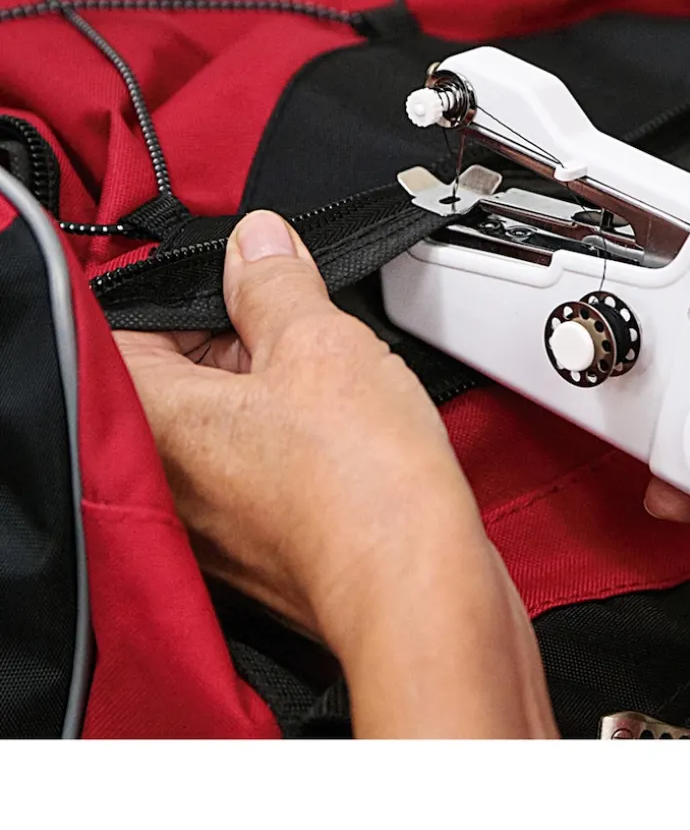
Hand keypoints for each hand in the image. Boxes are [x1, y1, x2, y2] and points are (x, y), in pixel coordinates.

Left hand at [115, 210, 556, 737]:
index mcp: (157, 422)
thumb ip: (276, 282)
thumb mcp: (321, 343)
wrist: (421, 586)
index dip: (193, 295)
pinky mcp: (265, 545)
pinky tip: (352, 433)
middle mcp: (170, 481)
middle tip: (304, 330)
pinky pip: (265, 468)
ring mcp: (216, 522)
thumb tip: (257, 244)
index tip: (248, 285)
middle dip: (242, 340)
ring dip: (279, 391)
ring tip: (338, 382)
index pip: (128, 329)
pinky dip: (300, 441)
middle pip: (183, 377)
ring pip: (230, 423)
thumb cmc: (364, 488)